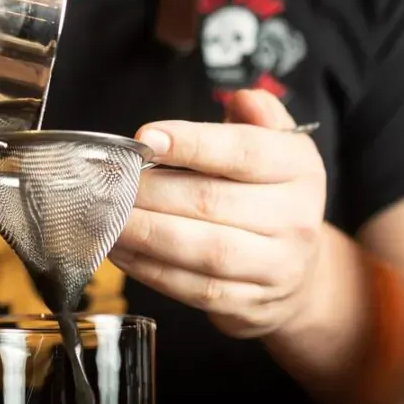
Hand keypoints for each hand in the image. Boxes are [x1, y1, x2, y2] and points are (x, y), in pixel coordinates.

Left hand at [109, 89, 327, 339]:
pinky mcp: (249, 304)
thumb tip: (241, 99)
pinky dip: (150, 269)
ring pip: (203, 250)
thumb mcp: (276, 146)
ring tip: (105, 217)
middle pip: (212, 201)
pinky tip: (121, 250)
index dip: (192, 143)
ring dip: (144, 232)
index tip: (145, 137)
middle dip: (150, 190)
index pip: (245, 151)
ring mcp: (276, 266)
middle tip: (108, 181)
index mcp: (299, 169)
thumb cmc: (268, 196)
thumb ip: (258, 114)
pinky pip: (194, 288)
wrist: (299, 272)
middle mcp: (295, 218)